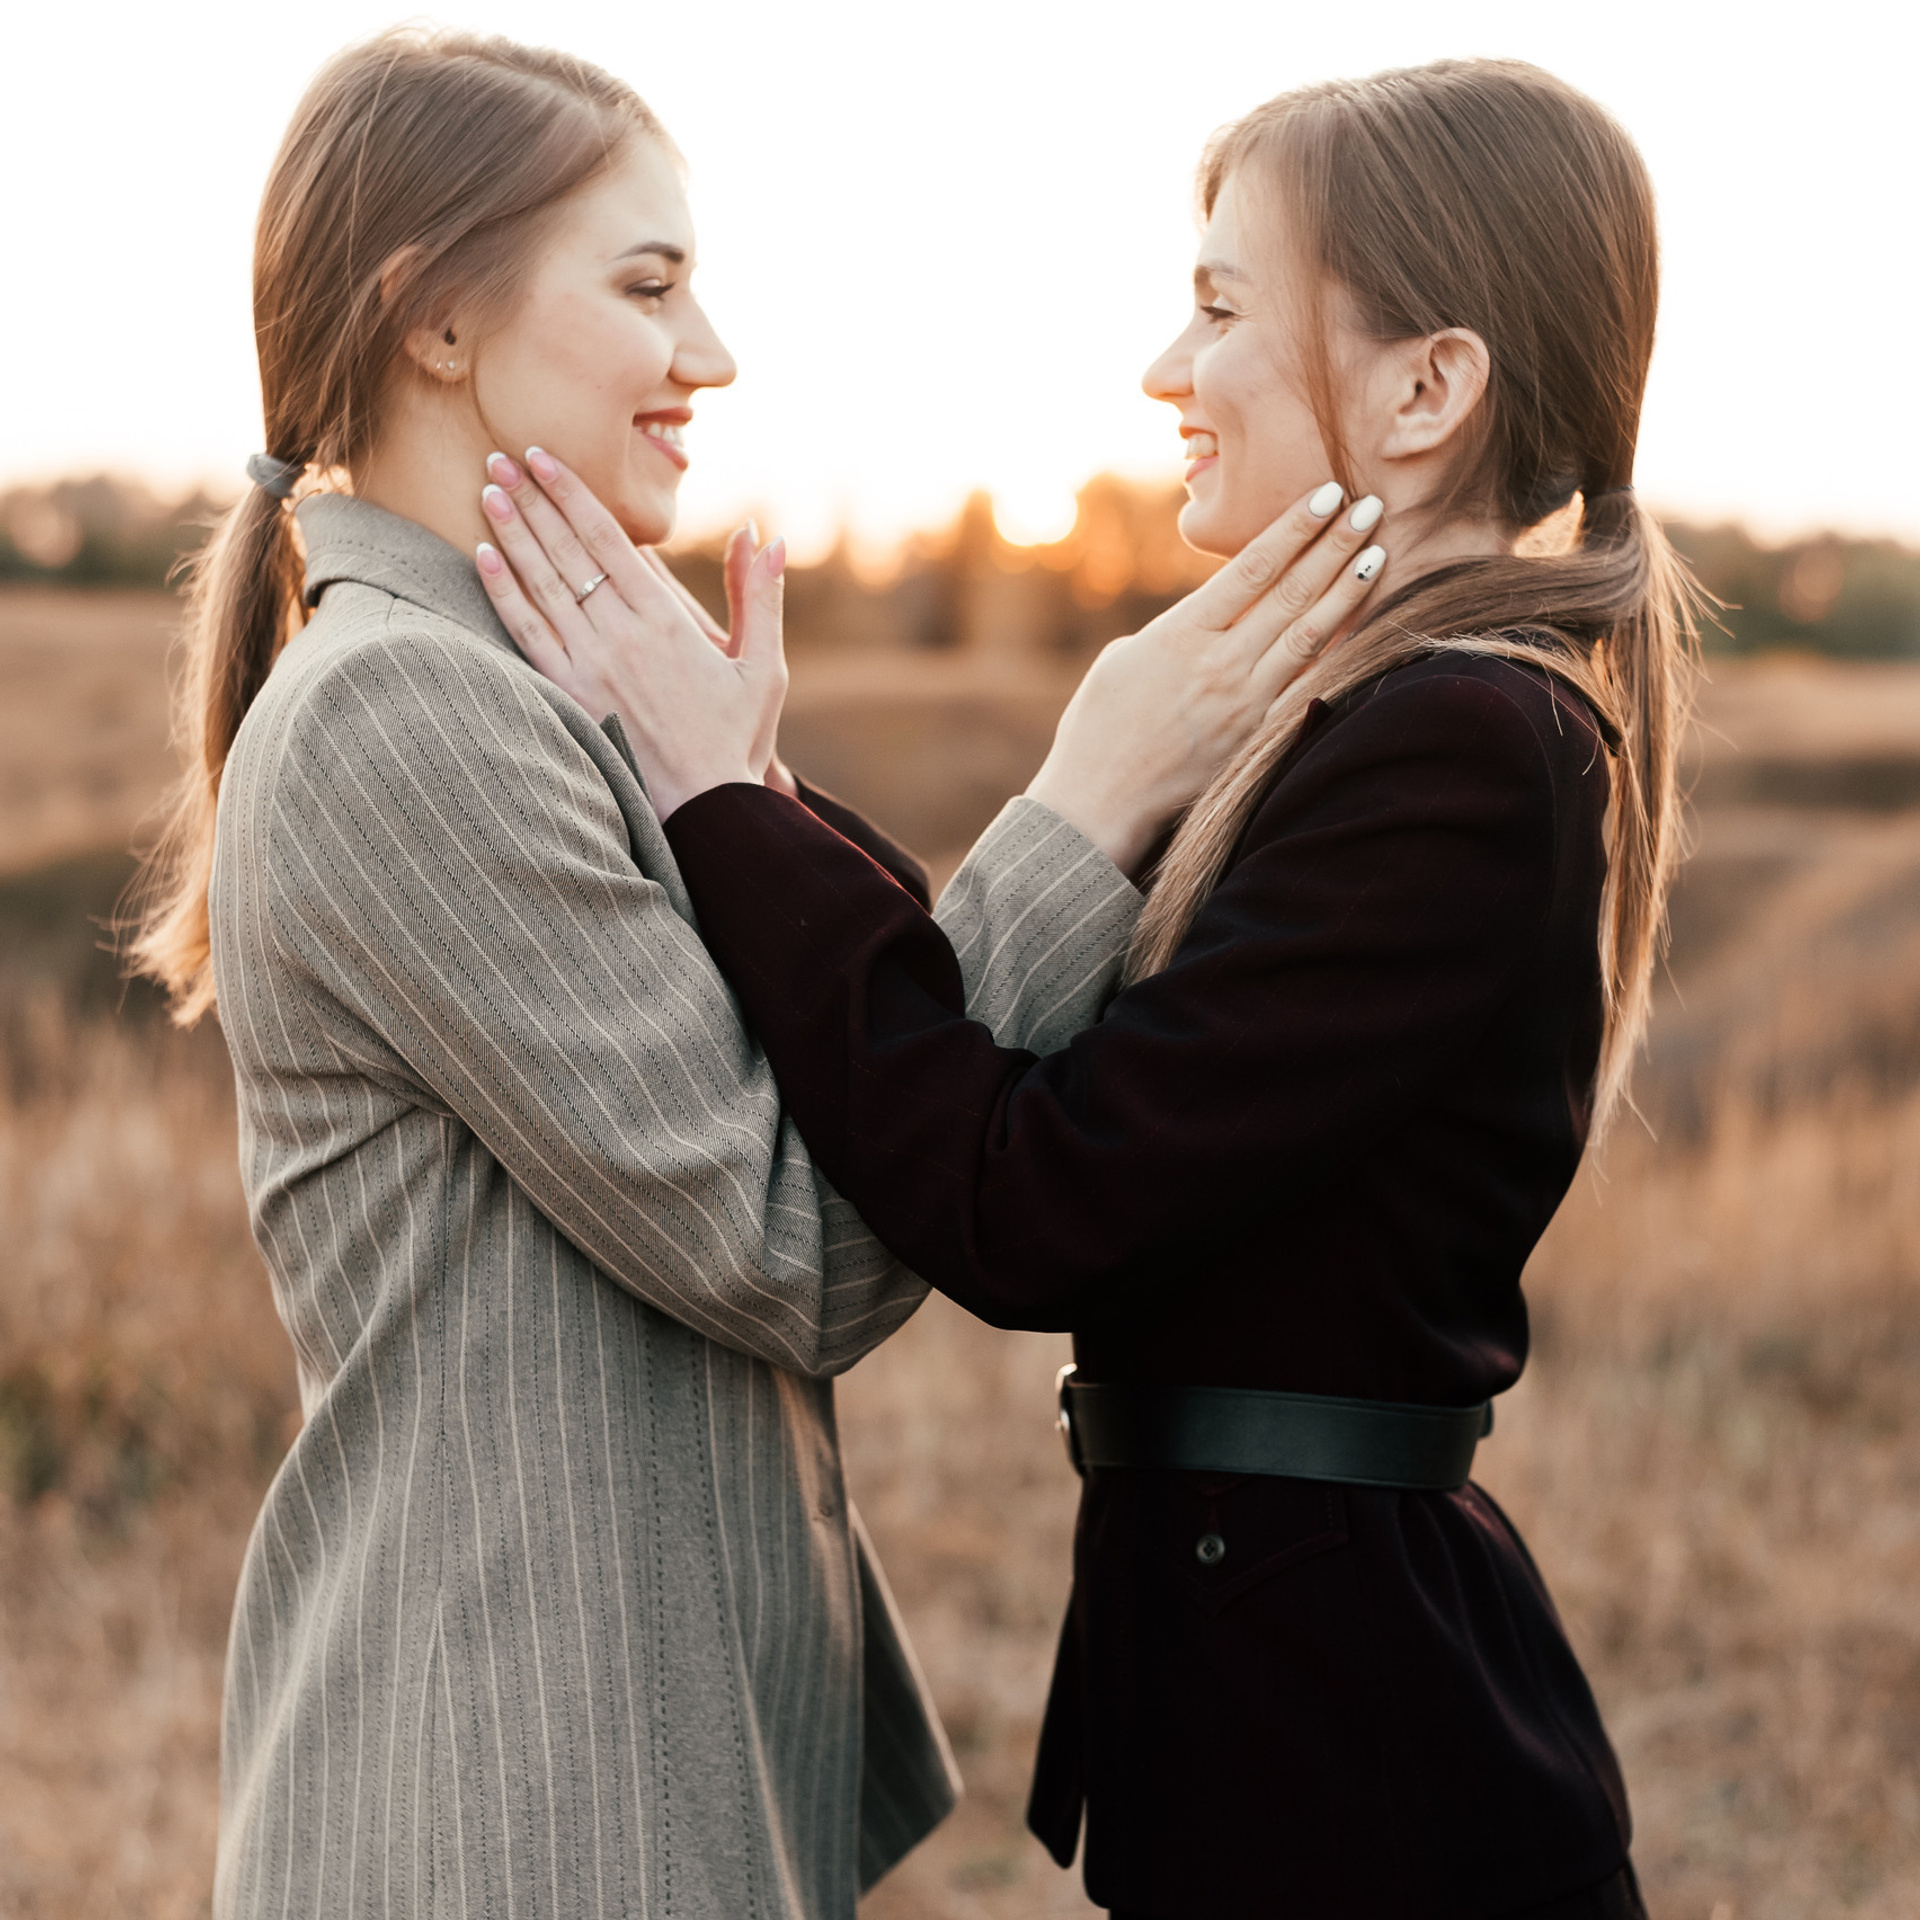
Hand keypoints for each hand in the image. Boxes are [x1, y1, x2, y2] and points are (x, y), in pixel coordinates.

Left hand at [474, 448, 792, 812]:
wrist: (705, 810)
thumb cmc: (735, 738)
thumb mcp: (762, 666)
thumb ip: (760, 595)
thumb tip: (760, 534)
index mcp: (667, 622)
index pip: (610, 540)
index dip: (573, 494)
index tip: (545, 456)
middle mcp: (622, 636)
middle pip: (568, 551)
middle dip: (533, 498)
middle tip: (501, 454)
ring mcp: (590, 666)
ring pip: (543, 584)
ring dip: (512, 533)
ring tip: (488, 488)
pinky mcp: (569, 696)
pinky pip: (527, 634)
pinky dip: (503, 593)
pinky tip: (482, 557)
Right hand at [1024, 483, 1386, 873]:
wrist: (1099, 803)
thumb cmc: (1098, 729)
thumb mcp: (1123, 661)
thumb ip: (1174, 631)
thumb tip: (1209, 616)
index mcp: (1181, 634)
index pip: (1251, 568)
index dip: (1293, 529)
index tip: (1326, 495)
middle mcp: (1220, 663)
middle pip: (1291, 593)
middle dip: (1334, 546)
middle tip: (1370, 509)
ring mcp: (1244, 703)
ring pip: (1309, 636)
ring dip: (1347, 591)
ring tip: (1378, 555)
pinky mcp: (1257, 738)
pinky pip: (1308, 687)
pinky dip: (1338, 653)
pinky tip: (1362, 627)